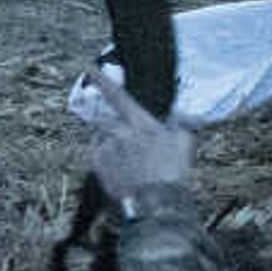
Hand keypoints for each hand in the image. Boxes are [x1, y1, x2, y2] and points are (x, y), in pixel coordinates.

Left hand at [75, 70, 191, 200]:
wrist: (156, 203)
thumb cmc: (172, 173)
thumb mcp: (183, 142)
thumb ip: (181, 124)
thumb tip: (183, 116)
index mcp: (139, 122)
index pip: (117, 95)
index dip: (101, 80)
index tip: (88, 68)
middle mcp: (119, 132)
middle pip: (106, 121)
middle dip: (114, 128)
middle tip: (129, 147)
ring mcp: (106, 149)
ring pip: (103, 139)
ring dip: (112, 145)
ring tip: (130, 164)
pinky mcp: (98, 166)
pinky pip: (99, 156)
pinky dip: (107, 160)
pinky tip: (123, 171)